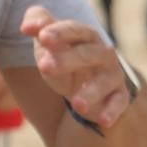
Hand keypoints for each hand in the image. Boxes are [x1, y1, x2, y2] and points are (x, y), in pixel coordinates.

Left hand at [22, 6, 133, 128]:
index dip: (59, 32)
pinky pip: (118, 104)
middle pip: (89, 54)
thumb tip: (27, 26)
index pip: (75, 30)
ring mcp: (112, 76)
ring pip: (104, 82)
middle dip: (68, 59)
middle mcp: (103, 54)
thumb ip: (39, 25)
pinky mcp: (119, 97)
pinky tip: (103, 121)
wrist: (91, 84)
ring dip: (92, 92)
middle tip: (44, 66)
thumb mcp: (51, 42)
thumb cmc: (67, 59)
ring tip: (76, 104)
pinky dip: (112, 111)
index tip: (41, 37)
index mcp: (86, 37)